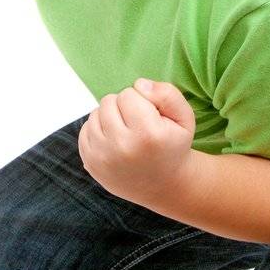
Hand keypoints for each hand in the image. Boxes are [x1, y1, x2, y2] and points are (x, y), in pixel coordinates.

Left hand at [78, 78, 196, 204]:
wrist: (162, 185)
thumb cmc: (172, 146)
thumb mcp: (184, 118)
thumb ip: (166, 93)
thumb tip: (139, 84)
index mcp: (148, 134)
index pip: (128, 94)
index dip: (140, 101)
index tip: (149, 117)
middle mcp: (122, 146)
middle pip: (109, 101)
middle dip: (123, 108)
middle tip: (137, 125)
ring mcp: (102, 156)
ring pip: (95, 113)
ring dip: (110, 118)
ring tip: (126, 133)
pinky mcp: (89, 161)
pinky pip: (85, 128)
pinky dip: (98, 130)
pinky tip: (115, 142)